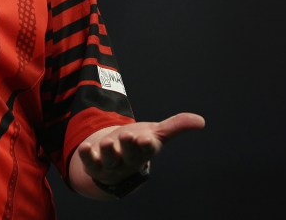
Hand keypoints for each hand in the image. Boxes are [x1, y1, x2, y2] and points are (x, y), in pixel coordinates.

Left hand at [76, 112, 204, 184]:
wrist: (117, 160)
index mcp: (144, 151)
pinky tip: (84, 147)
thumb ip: (175, 126)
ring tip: (106, 143)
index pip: (147, 149)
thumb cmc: (138, 145)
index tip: (147, 139)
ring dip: (108, 152)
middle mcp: (128, 159)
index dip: (147, 145)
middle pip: (129, 155)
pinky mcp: (95, 164)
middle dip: (128, 147)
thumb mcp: (155, 134)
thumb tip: (201, 120)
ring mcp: (111, 164)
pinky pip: (90, 163)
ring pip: (110, 160)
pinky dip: (87, 156)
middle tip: (128, 136)